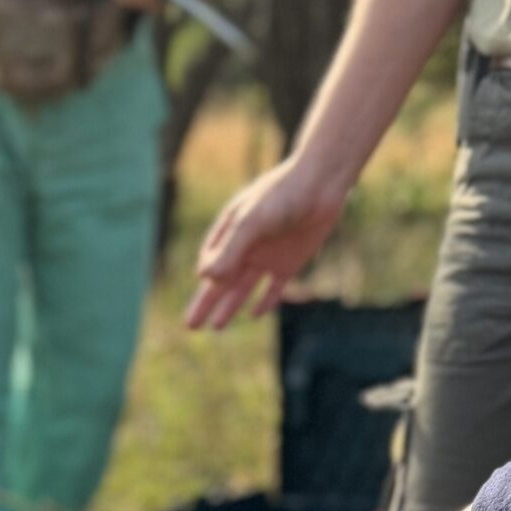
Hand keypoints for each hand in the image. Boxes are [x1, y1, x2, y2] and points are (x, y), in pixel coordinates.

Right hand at [185, 153, 351, 329]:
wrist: (321, 184)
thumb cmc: (282, 196)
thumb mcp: (252, 222)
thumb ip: (231, 250)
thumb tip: (205, 278)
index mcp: (231, 232)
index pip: (211, 261)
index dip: (205, 277)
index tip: (204, 280)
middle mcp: (246, 247)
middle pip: (221, 282)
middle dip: (205, 303)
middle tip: (190, 326)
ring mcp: (267, 257)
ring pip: (243, 289)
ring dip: (229, 306)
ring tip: (216, 327)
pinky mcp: (289, 264)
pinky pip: (274, 288)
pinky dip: (265, 301)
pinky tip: (255, 314)